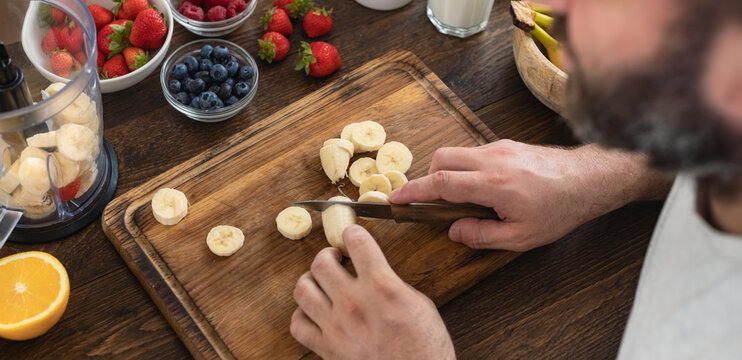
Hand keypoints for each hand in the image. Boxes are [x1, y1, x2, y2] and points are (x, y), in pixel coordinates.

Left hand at [290, 225, 455, 359]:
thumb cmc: (426, 349)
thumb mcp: (420, 305)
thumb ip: (392, 283)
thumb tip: (375, 272)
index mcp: (382, 288)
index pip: (357, 242)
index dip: (353, 233)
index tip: (352, 234)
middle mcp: (354, 303)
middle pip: (321, 262)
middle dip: (327, 254)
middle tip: (335, 258)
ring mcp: (336, 327)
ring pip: (303, 288)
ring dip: (311, 279)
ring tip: (322, 281)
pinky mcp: (327, 348)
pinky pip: (298, 324)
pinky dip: (303, 314)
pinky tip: (315, 312)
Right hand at [390, 140, 666, 250]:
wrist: (590, 179)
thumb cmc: (560, 209)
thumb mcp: (521, 237)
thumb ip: (482, 236)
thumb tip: (454, 230)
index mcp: (492, 184)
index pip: (440, 183)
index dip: (413, 191)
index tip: (395, 198)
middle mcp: (492, 159)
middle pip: (441, 160)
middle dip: (428, 179)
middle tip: (432, 202)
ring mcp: (499, 148)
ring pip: (456, 154)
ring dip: (448, 173)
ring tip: (462, 198)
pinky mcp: (506, 144)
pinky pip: (474, 153)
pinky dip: (466, 168)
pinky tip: (482, 188)